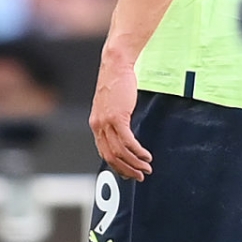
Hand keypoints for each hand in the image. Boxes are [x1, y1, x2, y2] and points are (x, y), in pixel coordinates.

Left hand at [90, 51, 151, 180]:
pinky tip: (146, 155)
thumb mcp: (112, 106)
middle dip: (127, 170)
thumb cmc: (116, 83)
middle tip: (140, 176)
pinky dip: (138, 151)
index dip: (117, 166)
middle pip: (111, 157)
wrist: (115, 65)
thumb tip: (124, 135)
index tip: (129, 173)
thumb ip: (114, 121)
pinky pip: (127, 141)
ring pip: (120, 152)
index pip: (104, 153)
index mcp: (95, 125)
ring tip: (146, 167)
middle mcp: (98, 126)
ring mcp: (106, 122)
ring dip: (135, 163)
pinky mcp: (117, 117)